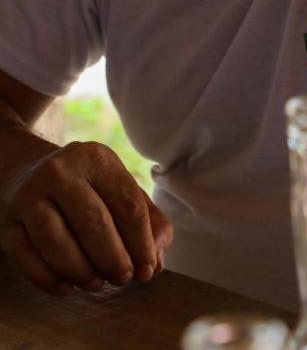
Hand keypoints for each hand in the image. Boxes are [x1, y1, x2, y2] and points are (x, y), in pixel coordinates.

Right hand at [0, 139, 172, 294]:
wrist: (26, 170)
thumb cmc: (87, 187)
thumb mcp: (119, 188)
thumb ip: (148, 221)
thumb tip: (155, 262)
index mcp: (96, 158)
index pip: (128, 205)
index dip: (142, 243)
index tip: (147, 269)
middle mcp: (61, 171)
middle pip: (94, 223)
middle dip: (113, 259)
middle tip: (122, 279)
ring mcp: (30, 195)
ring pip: (57, 242)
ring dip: (82, 272)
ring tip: (96, 283)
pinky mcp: (7, 221)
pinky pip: (26, 258)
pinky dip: (49, 279)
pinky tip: (67, 286)